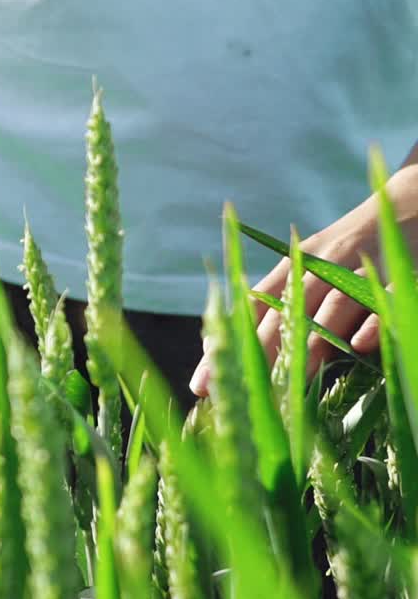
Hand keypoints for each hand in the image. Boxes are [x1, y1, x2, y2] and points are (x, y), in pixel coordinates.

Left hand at [189, 161, 417, 396]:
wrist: (408, 205)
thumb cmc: (351, 254)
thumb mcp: (310, 272)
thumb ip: (288, 311)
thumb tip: (252, 363)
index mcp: (289, 268)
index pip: (249, 311)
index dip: (225, 347)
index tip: (201, 383)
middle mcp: (316, 266)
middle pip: (281, 312)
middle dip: (256, 354)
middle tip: (239, 393)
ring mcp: (356, 269)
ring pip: (330, 305)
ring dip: (311, 343)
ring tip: (291, 380)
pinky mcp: (397, 274)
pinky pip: (383, 299)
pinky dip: (372, 321)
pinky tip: (360, 345)